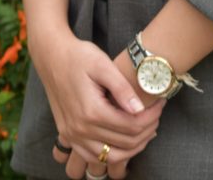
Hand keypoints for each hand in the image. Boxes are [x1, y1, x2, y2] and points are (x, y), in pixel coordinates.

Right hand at [33, 31, 163, 177]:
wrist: (51, 56)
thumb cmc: (78, 55)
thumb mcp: (102, 64)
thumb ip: (122, 88)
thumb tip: (140, 109)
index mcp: (91, 111)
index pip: (131, 126)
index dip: (151, 117)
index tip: (160, 104)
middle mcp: (80, 129)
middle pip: (125, 143)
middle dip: (147, 130)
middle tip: (157, 114)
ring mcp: (73, 135)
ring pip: (111, 157)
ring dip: (133, 147)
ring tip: (146, 128)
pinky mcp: (69, 136)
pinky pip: (94, 157)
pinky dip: (113, 153)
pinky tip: (124, 140)